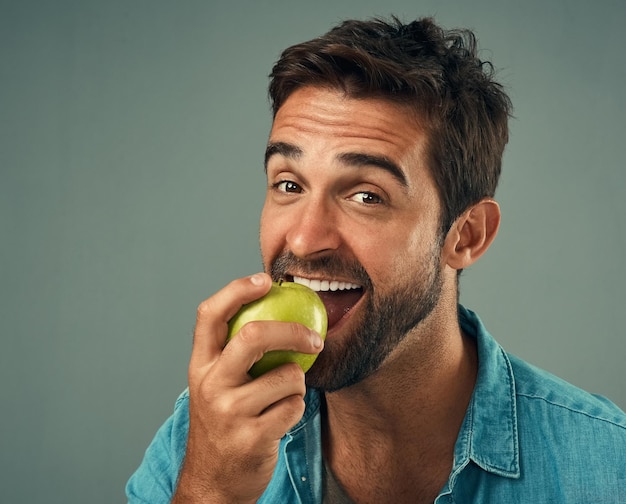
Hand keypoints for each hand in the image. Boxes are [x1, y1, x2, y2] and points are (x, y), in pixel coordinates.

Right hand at [172, 273, 323, 502]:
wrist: (213, 481)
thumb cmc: (223, 422)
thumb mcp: (216, 384)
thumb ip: (235, 351)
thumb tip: (275, 307)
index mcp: (200, 365)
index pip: (210, 314)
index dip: (237, 289)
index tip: (266, 280)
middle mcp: (210, 384)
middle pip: (253, 336)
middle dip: (292, 331)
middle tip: (314, 337)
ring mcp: (229, 412)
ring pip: (287, 375)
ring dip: (297, 383)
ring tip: (282, 397)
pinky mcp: (251, 436)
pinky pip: (295, 406)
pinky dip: (296, 409)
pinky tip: (279, 419)